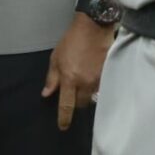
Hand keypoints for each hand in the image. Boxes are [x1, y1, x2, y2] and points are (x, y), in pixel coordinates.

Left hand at [42, 12, 109, 131]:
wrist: (94, 27)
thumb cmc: (72, 41)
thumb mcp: (56, 58)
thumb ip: (52, 78)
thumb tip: (46, 94)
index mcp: (69, 79)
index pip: (66, 106)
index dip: (64, 119)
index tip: (63, 127)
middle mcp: (85, 83)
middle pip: (82, 104)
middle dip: (76, 104)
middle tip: (73, 96)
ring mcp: (98, 80)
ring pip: (93, 97)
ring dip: (87, 96)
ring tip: (84, 88)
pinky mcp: (108, 74)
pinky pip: (101, 88)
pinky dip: (96, 88)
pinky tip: (93, 81)